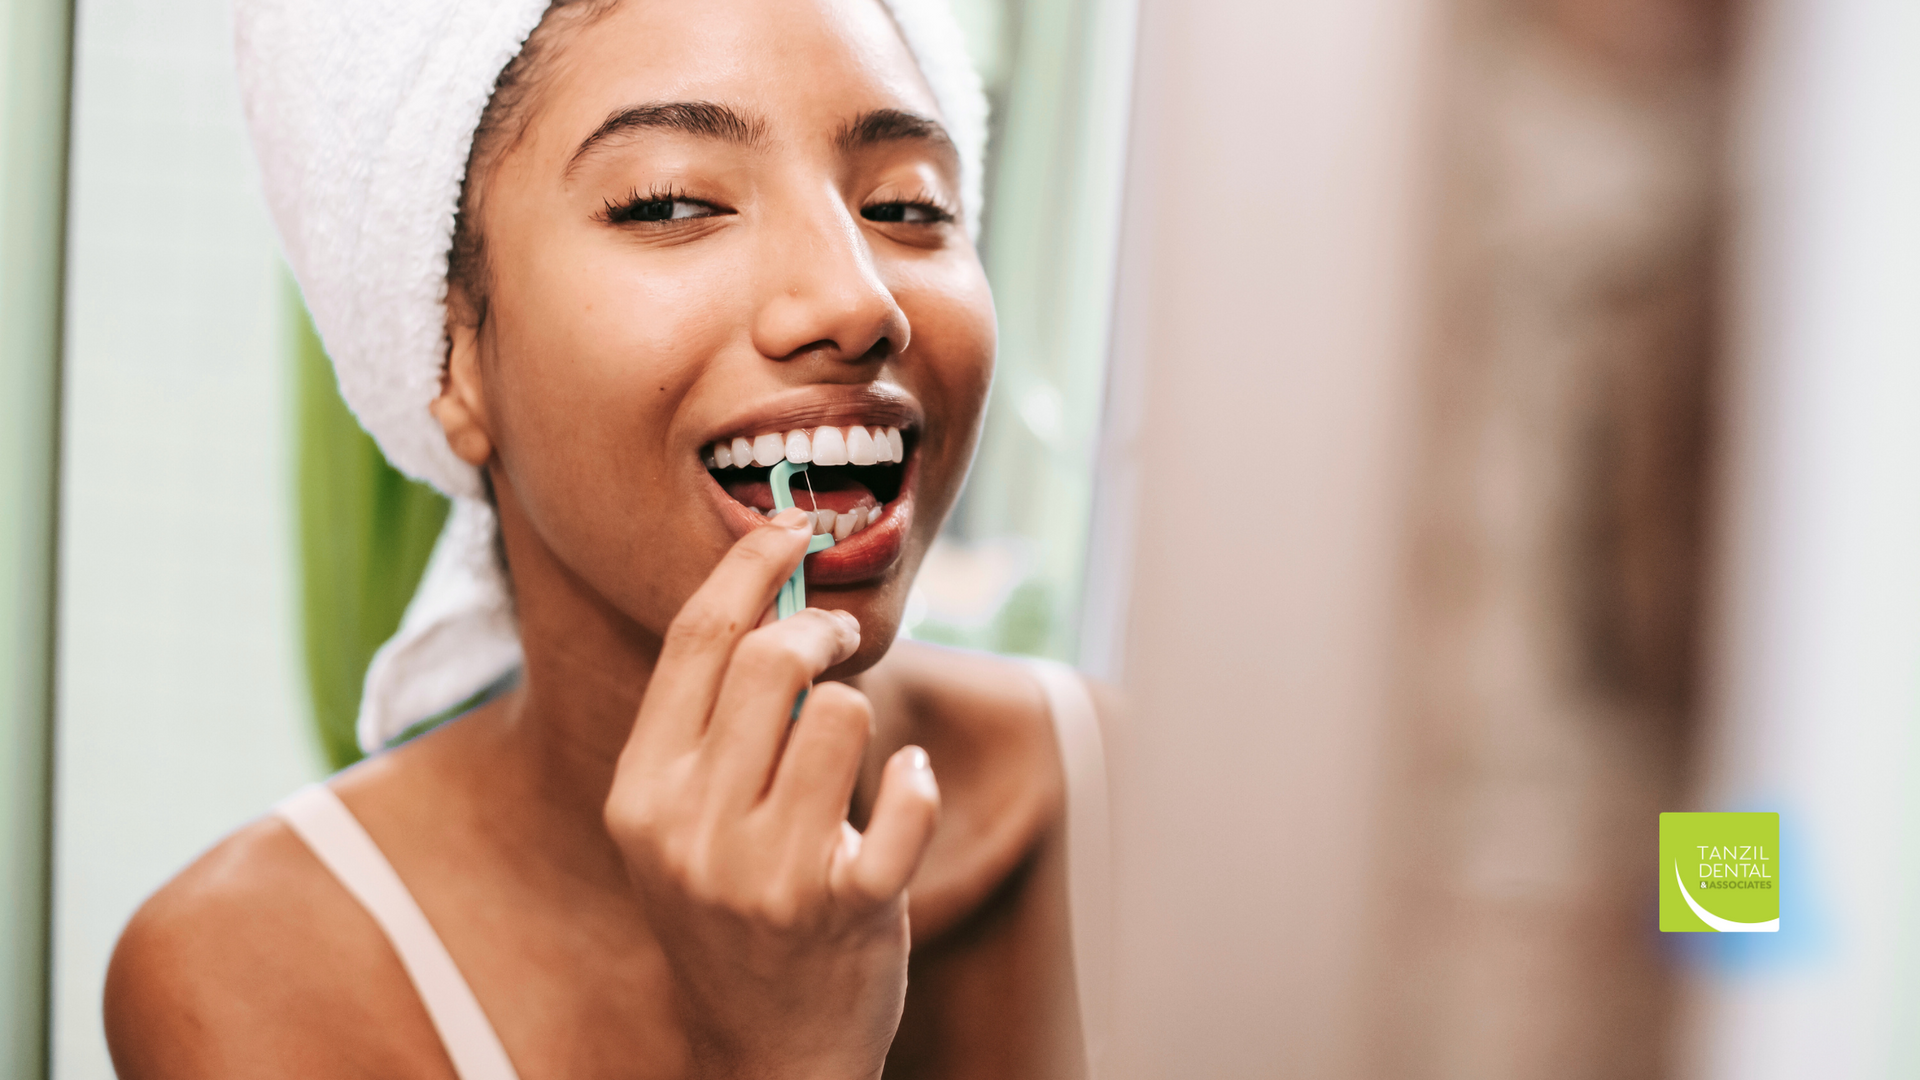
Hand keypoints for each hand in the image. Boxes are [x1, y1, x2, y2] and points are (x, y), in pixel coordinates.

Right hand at [604, 509, 940, 1078]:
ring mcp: (764, 873)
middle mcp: (691, 829)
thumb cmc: (732, 913)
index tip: (790, 526)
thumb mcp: (682, 825)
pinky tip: (905, 787)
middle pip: (772, 661)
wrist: (765, 1048)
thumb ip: (709, 727)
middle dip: (821, 629)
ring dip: (863, 716)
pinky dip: (916, 781)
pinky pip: (904, 798)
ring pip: (845, 714)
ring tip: (855, 753)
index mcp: (642, 794)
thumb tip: (770, 598)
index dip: (750, 565)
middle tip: (840, 637)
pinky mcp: (843, 907)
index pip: (695, 642)